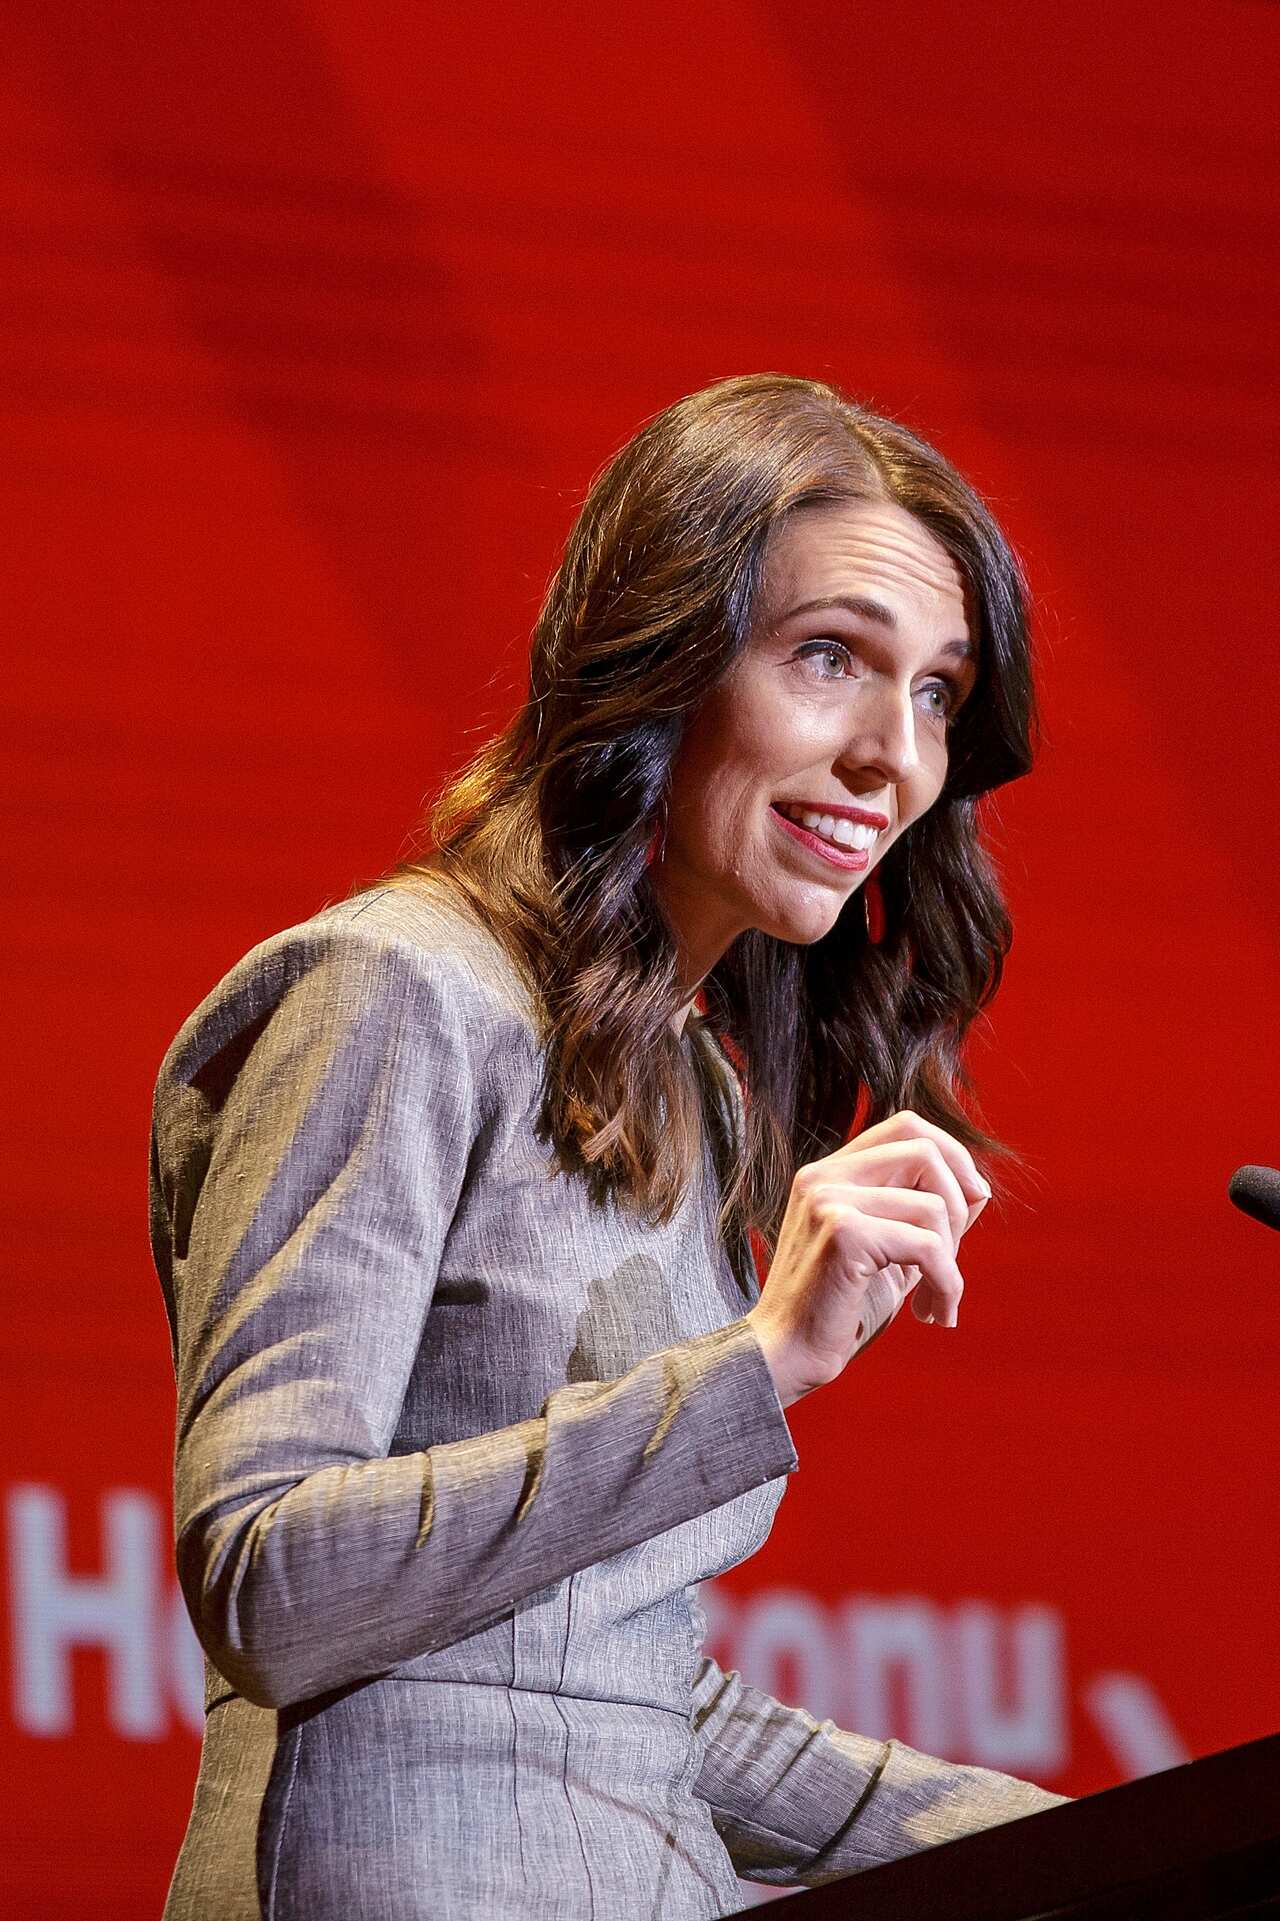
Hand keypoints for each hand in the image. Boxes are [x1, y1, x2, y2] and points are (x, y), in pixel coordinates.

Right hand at [746, 1109, 991, 1406]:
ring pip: (933, 1206)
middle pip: (924, 1150)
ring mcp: (829, 1200)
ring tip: (936, 1300)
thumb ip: (923, 1216)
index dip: (953, 1154)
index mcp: (830, 1172)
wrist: (786, 1357)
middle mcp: (824, 1176)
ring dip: (952, 1260)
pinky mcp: (842, 1234)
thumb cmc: (839, 1310)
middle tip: (950, 1259)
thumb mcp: (889, 1253)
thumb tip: (979, 1189)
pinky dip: (947, 1284)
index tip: (970, 1203)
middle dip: (959, 1205)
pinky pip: (927, 1246)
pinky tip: (934, 1314)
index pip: (906, 1125)